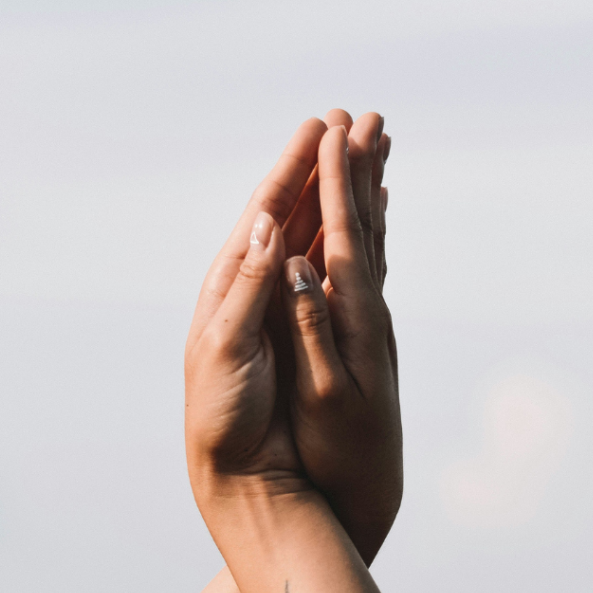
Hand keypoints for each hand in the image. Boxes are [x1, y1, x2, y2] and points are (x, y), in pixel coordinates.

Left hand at [185, 113, 400, 560]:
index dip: (293, 167)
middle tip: (355, 123)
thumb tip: (269, 227)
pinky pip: (331, 276)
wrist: (239, 470)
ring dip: (342, 198)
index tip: (321, 124)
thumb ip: (248, 289)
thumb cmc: (223, 416)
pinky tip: (366, 225)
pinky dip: (349, 244)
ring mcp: (283, 309)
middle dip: (324, 167)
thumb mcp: (225, 347)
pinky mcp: (304, 334)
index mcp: (231, 285)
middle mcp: (258, 288)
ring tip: (368, 159)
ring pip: (319, 239)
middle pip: (296, 213)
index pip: (266, 210)